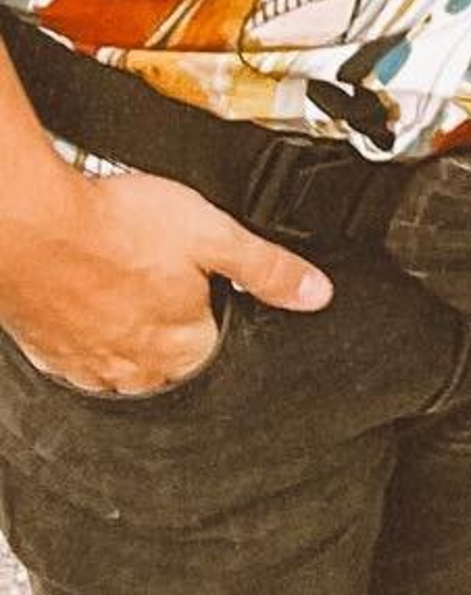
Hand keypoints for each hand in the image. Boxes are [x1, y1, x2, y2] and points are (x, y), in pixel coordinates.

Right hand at [0, 162, 330, 395]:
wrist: (31, 224)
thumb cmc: (115, 226)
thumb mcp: (213, 235)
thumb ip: (266, 269)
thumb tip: (316, 293)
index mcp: (181, 349)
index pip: (218, 353)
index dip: (220, 314)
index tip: (210, 290)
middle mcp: (132, 371)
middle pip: (171, 366)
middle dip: (177, 332)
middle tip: (164, 283)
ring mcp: (83, 366)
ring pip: (122, 367)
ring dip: (131, 338)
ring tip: (127, 288)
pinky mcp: (45, 353)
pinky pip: (76, 360)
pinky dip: (86, 336)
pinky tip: (88, 302)